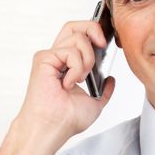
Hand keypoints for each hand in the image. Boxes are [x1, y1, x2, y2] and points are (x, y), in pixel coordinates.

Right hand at [19, 20, 114, 136]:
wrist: (53, 128)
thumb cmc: (66, 120)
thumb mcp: (95, 103)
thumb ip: (104, 90)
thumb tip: (111, 79)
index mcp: (67, 64)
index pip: (79, 35)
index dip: (94, 32)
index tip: (106, 44)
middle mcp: (57, 57)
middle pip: (74, 26)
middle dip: (93, 29)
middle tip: (102, 46)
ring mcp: (50, 56)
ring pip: (78, 37)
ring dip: (88, 59)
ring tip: (80, 79)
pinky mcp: (44, 59)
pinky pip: (70, 52)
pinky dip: (77, 68)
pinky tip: (68, 83)